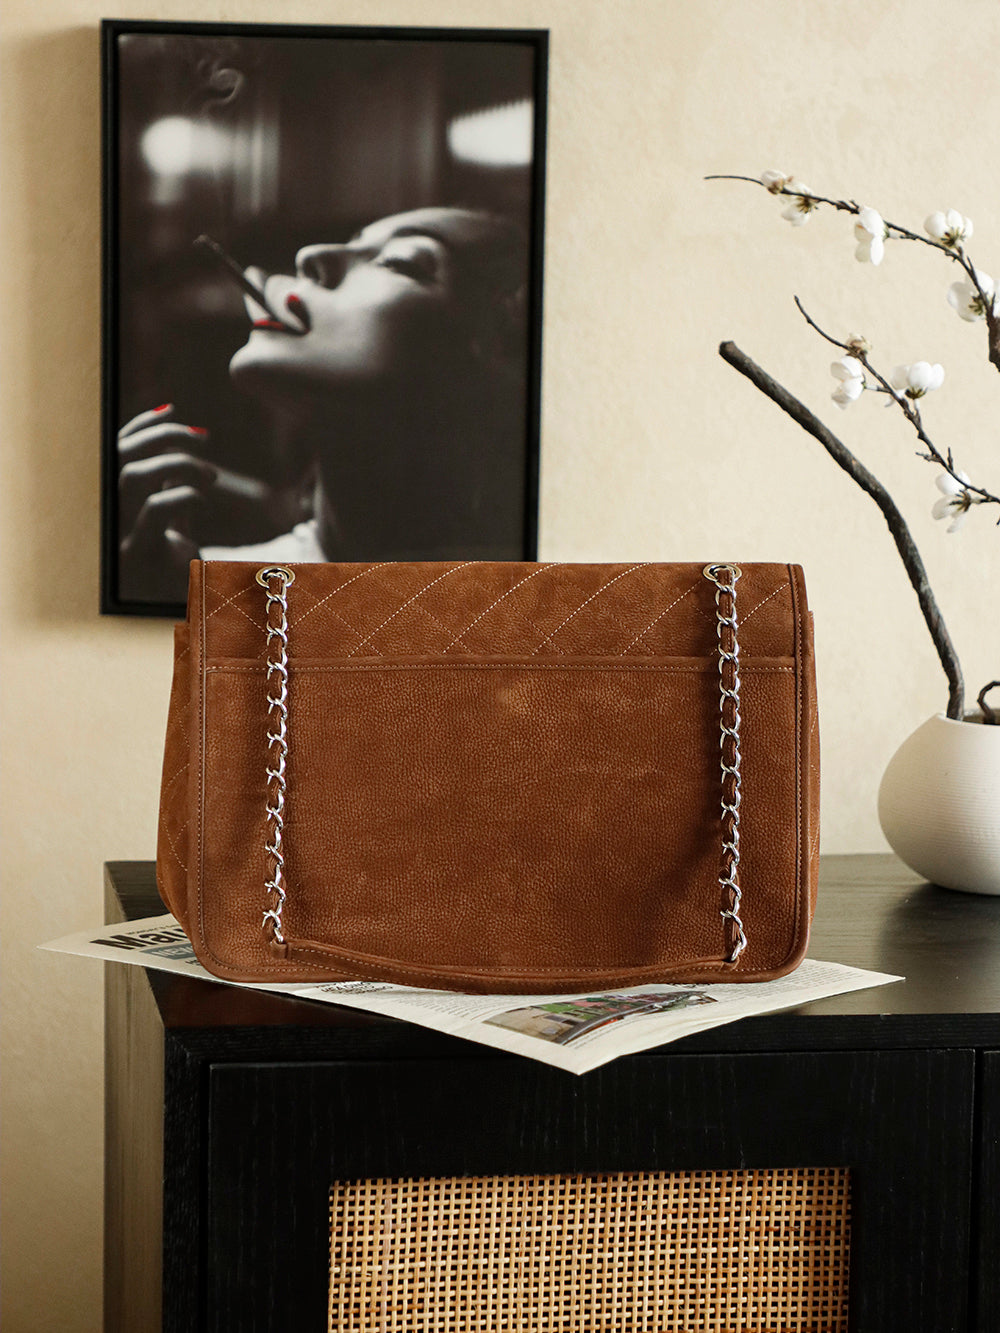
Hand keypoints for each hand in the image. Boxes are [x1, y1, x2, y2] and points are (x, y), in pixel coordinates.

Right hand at [118, 405, 212, 602]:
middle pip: (119, 457)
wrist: (189, 606)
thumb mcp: (171, 508)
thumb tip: (174, 423)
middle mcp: (108, 518)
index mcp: (113, 502)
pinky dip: (185, 495)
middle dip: (163, 436)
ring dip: (177, 464)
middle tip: (204, 441)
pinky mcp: (141, 558)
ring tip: (211, 476)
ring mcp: (118, 539)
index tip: (174, 410)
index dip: (140, 424)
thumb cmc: (178, 558)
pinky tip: (203, 499)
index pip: (113, 448)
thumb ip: (165, 473)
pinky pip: (156, 511)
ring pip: (132, 478)